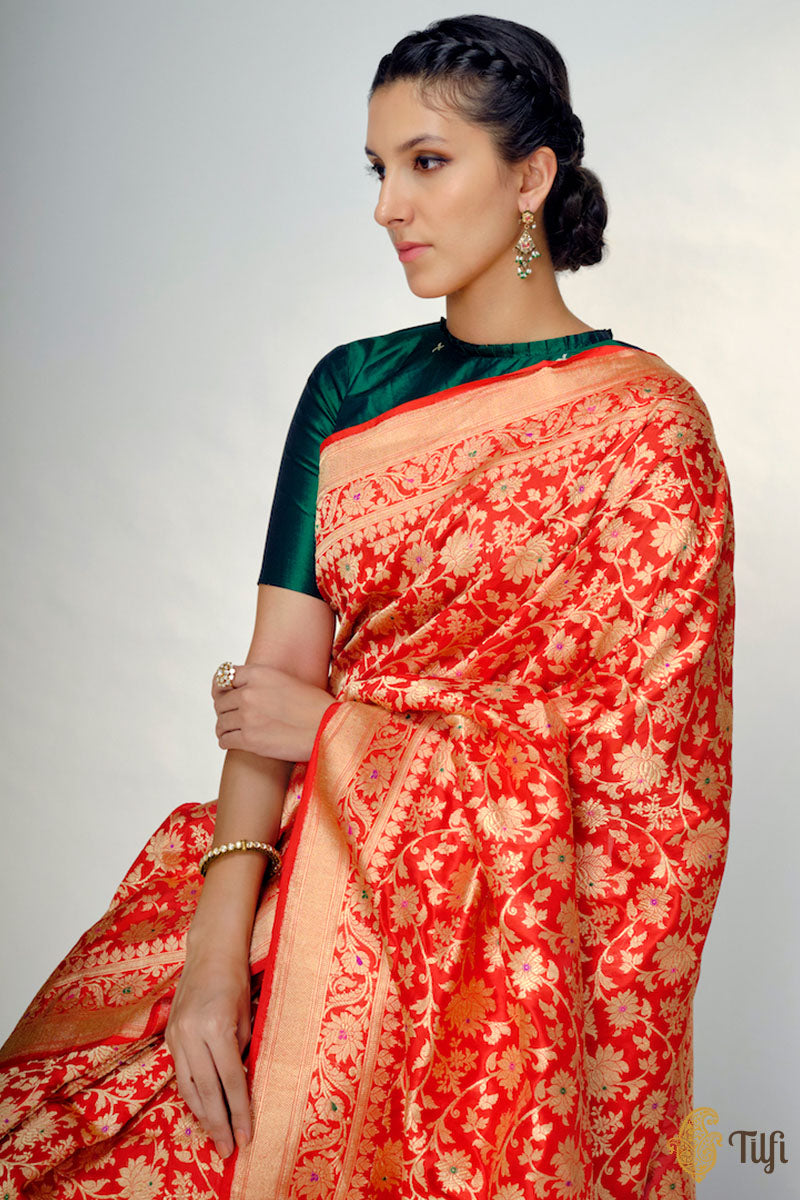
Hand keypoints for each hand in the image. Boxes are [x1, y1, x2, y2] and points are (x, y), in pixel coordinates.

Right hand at [165, 944, 252, 1159]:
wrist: (210, 952)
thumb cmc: (236, 981)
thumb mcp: (247, 1016)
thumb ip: (241, 1052)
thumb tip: (240, 1088)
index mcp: (217, 1027)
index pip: (231, 1080)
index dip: (239, 1111)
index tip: (246, 1136)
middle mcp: (192, 1033)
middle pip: (206, 1090)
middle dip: (218, 1123)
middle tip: (227, 1149)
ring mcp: (176, 1035)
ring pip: (188, 1087)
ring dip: (202, 1115)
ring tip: (215, 1137)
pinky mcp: (169, 1036)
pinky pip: (180, 1073)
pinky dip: (191, 1095)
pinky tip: (202, 1109)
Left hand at [212, 664, 334, 760]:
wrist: (327, 727)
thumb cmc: (315, 706)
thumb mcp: (287, 680)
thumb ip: (263, 682)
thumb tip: (247, 689)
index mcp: (259, 673)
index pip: (225, 677)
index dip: (221, 688)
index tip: (222, 695)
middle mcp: (248, 693)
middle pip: (220, 701)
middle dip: (223, 710)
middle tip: (228, 717)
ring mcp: (246, 716)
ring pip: (220, 722)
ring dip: (223, 728)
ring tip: (228, 732)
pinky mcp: (248, 739)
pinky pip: (224, 740)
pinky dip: (225, 741)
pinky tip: (231, 742)